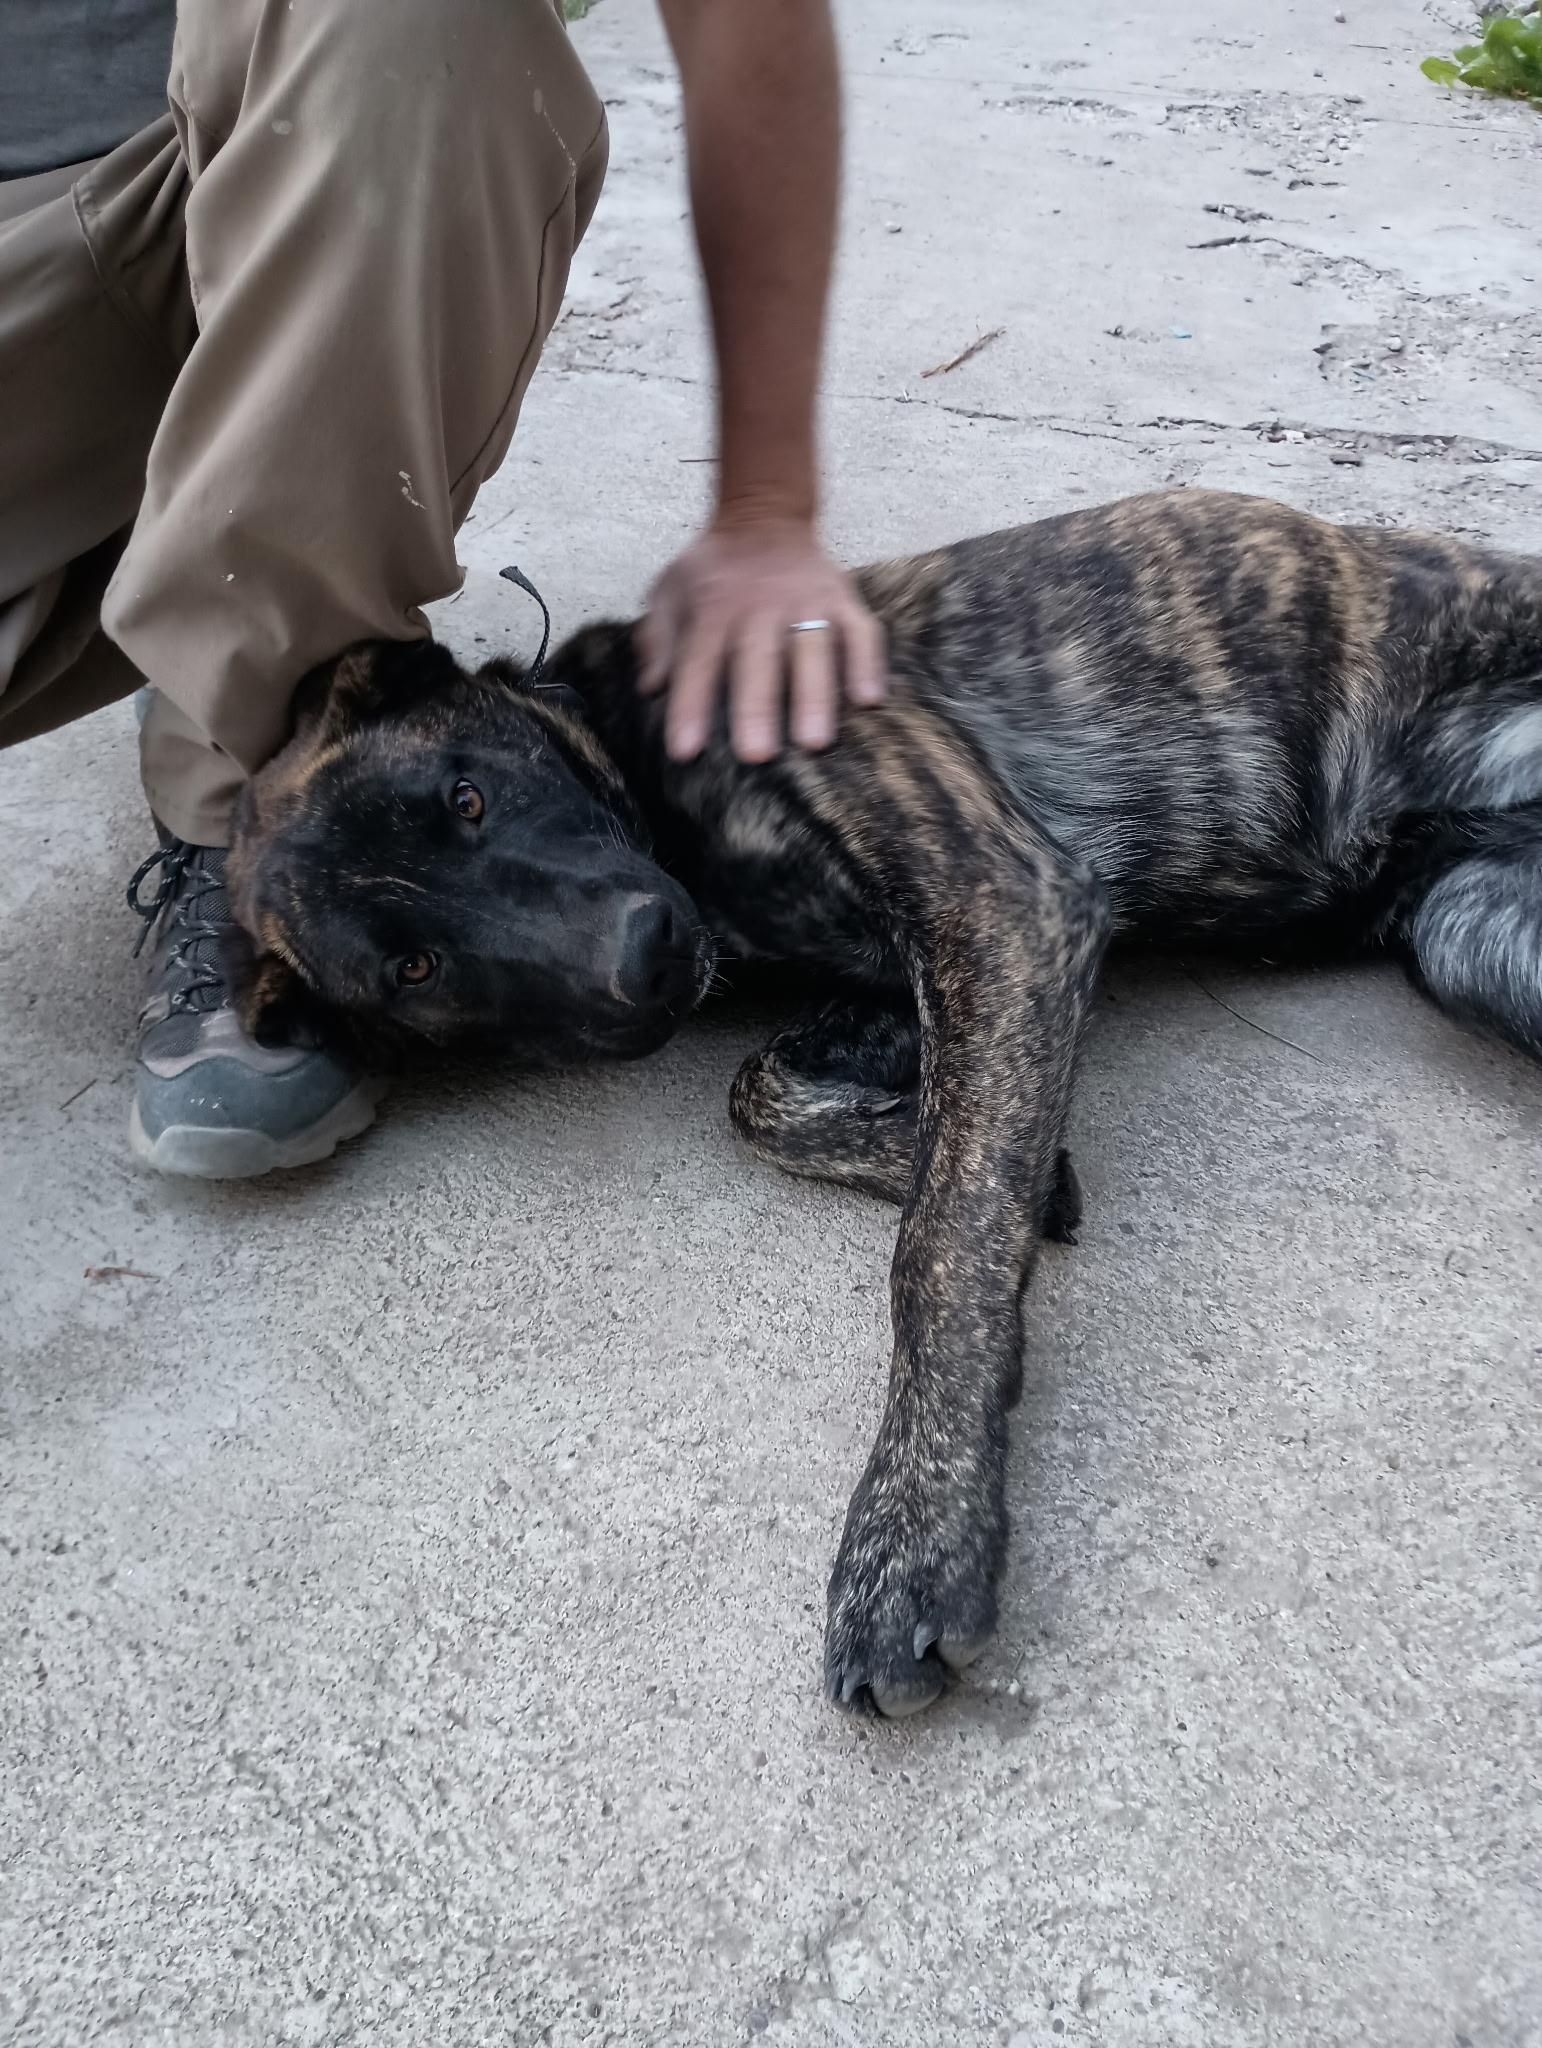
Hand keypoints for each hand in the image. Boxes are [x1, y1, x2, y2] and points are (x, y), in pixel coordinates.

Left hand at [637, 517, 885, 761]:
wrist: (762, 515)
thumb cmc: (713, 569)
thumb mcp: (670, 590)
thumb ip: (658, 639)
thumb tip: (651, 688)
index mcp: (714, 606)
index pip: (698, 661)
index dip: (691, 705)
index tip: (686, 750)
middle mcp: (761, 604)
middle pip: (758, 659)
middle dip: (757, 707)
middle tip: (756, 754)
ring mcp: (807, 601)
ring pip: (813, 648)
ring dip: (815, 695)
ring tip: (815, 742)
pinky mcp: (842, 599)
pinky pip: (860, 631)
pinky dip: (866, 664)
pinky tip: (867, 700)